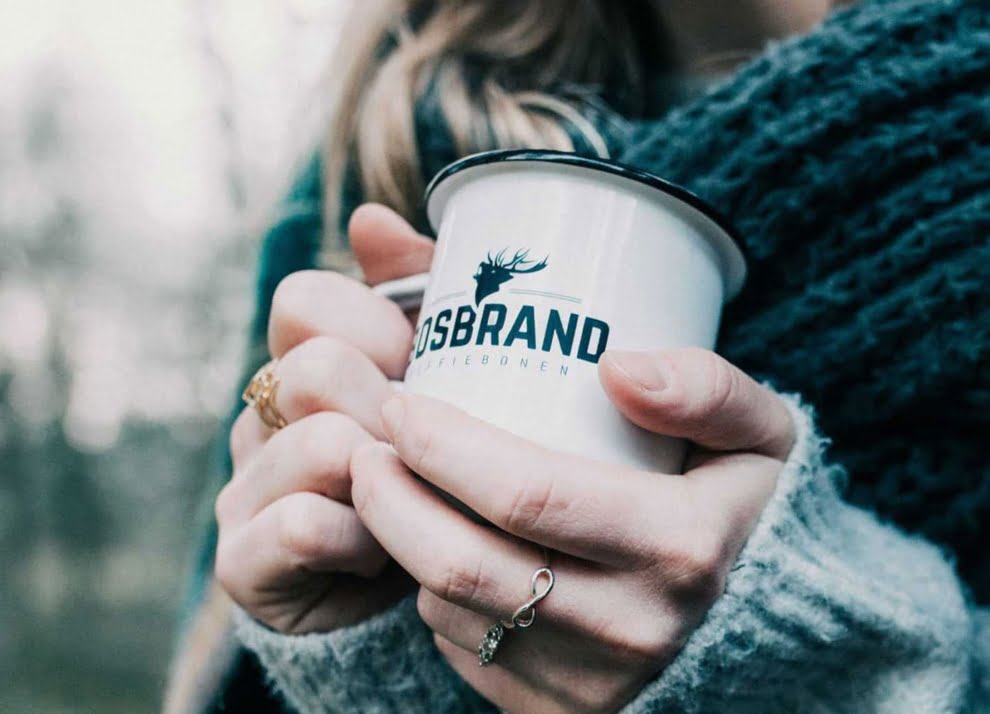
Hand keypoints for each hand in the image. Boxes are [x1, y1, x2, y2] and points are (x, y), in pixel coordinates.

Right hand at [214, 204, 434, 632]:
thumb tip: (370, 218)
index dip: (373, 326)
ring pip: (319, 447)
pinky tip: (379, 553)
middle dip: (390, 408)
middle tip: (424, 447)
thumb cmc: (437, 460)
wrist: (420, 574)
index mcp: (302, 360)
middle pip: (315, 368)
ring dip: (388, 480)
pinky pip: (301, 525)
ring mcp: (243, 486)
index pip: (305, 299)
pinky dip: (360, 541)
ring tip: (411, 503)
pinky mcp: (242, 559)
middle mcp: (261, 414)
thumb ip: (415, 287)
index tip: (417, 363)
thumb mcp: (442, 366)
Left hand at [350, 347, 793, 711]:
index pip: (528, 493)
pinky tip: (436, 548)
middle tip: (368, 445)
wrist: (772, 627)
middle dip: (390, 498)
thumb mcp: (765, 435)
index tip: (402, 403)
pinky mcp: (562, 713)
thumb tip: (615, 369)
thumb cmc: (752, 511)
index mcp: (680, 548)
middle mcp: (633, 628)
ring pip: (455, 610)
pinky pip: (466, 652)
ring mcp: (595, 684)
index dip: (443, 446)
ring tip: (389, 486)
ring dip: (401, 544)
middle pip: (467, 564)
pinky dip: (434, 595)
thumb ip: (707, 389)